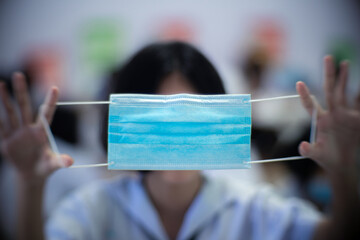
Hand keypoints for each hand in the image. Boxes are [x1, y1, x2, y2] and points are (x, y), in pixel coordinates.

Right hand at [0, 73, 72, 182]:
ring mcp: (17, 133)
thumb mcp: (53, 164)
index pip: (47, 113)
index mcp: (42, 132)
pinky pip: (0, 127)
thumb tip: (70, 162)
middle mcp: (29, 128)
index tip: (55, 88)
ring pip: (10, 112)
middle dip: (21, 91)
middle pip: (24, 106)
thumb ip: (61, 161)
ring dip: (5, 98)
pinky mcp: (7, 140)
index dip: (50, 101)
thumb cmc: (45, 167)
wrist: (31, 174)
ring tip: (1, 83)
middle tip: (18, 74)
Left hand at [296, 56, 359, 177]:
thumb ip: (310, 151)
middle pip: (329, 91)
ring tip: (344, 63)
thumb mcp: (318, 155)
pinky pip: (359, 104)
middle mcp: (331, 113)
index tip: (298, 83)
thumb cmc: (327, 159)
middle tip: (327, 57)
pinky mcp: (357, 119)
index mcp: (320, 120)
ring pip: (344, 93)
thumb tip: (302, 147)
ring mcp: (344, 115)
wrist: (342, 165)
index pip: (310, 105)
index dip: (305, 95)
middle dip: (329, 75)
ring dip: (344, 79)